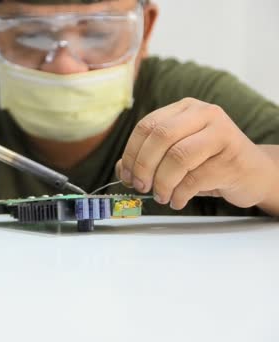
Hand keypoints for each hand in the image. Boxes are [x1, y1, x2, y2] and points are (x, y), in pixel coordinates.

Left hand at [116, 98, 277, 209]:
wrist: (253, 173)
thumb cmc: (208, 164)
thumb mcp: (176, 156)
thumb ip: (148, 158)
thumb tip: (121, 169)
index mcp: (184, 109)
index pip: (147, 125)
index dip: (131, 152)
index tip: (127, 175)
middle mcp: (204, 114)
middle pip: (161, 136)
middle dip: (144, 166)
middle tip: (141, 186)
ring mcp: (221, 133)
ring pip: (178, 156)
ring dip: (162, 182)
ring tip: (161, 196)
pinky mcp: (232, 157)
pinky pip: (195, 178)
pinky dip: (179, 194)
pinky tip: (177, 200)